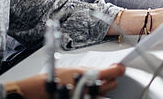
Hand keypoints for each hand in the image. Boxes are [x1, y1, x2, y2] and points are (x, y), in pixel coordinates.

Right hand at [10, 64, 124, 97]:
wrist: (42, 91)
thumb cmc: (55, 79)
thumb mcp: (75, 69)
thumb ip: (92, 70)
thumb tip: (108, 68)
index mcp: (91, 75)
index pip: (115, 72)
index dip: (118, 69)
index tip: (120, 67)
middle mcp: (93, 88)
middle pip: (113, 84)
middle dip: (110, 79)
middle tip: (104, 75)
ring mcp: (90, 97)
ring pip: (106, 93)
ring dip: (103, 88)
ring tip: (92, 84)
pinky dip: (95, 95)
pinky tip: (88, 91)